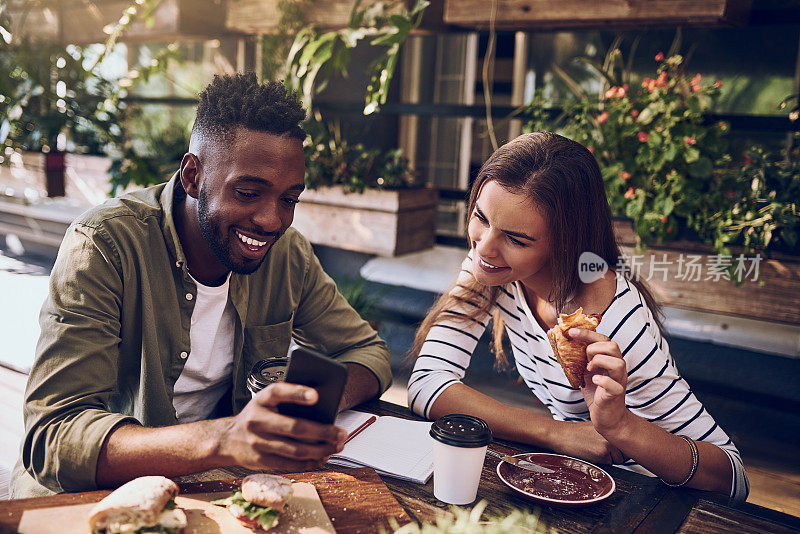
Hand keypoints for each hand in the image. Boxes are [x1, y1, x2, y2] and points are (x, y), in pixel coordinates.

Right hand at [216, 382, 346, 471]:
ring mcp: (257, 442)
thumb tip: (324, 407)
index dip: (297, 393)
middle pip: (295, 427)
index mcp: (261, 400)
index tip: (316, 396)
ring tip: (337, 446)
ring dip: (321, 450)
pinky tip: (323, 457)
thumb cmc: (259, 415)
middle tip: (342, 433)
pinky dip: (310, 462)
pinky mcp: (261, 460)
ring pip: (296, 450)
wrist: (228, 439)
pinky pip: (290, 464)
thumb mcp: (267, 401)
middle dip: (323, 432)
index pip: (278, 392)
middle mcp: (257, 420)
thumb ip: (289, 401)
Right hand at [552, 421, 625, 464]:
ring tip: (595, 450)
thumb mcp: (598, 428)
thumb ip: (612, 433)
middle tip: (600, 448)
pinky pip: (609, 464)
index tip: (612, 447)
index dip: (620, 448)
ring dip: (608, 459)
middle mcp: (613, 434)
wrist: (563, 435)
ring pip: (618, 460)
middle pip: (625, 454)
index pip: (627, 443)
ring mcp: (608, 443)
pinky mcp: (602, 453)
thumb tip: (625, 444)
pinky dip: (601, 462)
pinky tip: (591, 453)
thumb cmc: (578, 433)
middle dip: (615, 455)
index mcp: (613, 426)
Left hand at [568, 328, 629, 436]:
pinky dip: (603, 380)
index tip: (571, 332)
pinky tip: (594, 381)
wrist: (607, 418)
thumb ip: (581, 360)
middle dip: (594, 348)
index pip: (604, 339)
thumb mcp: (586, 373)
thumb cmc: (597, 394)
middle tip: (585, 359)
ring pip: (618, 362)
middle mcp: (617, 368)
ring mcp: (619, 381)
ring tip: (589, 369)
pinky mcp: (616, 395)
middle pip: (614, 346)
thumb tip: (565, 346)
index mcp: (610, 360)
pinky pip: (614, 384)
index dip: (587, 334)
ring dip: (599, 361)